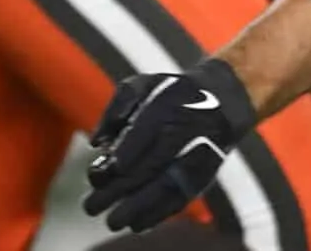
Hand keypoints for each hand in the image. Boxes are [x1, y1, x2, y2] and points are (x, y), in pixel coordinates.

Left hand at [82, 59, 247, 232]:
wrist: (220, 101)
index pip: (139, 135)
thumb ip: (115, 111)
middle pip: (148, 167)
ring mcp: (193, 157)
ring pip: (164, 188)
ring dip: (137, 209)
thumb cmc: (169, 93)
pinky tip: (138, 224)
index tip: (97, 174)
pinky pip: (181, 197)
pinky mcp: (202, 176)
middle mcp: (179, 134)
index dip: (120, 157)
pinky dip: (159, 213)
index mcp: (163, 108)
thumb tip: (96, 143)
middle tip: (90, 207)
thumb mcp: (139, 86)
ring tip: (112, 221)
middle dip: (117, 190)